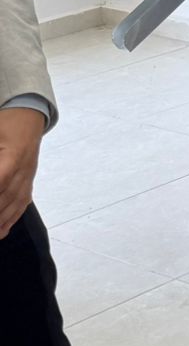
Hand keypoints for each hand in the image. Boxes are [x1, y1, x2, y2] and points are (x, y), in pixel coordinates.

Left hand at [0, 105, 45, 239]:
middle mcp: (25, 168)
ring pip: (15, 203)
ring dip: (1, 221)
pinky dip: (11, 218)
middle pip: (6, 197)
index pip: (1, 180)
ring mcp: (29, 175)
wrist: (29, 114)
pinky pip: (22, 202)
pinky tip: (2, 231)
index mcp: (14, 155)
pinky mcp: (29, 179)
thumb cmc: (6, 121)